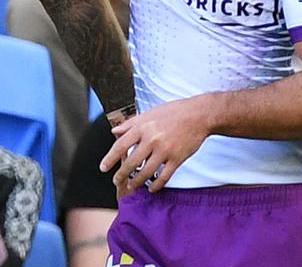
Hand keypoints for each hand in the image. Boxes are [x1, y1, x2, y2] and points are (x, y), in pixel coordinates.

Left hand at [99, 95, 213, 194]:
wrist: (198, 115)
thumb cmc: (172, 112)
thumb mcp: (148, 114)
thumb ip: (130, 124)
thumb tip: (114, 132)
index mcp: (142, 128)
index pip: (121, 146)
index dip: (110, 158)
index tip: (103, 168)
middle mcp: (151, 140)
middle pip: (131, 162)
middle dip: (121, 174)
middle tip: (116, 180)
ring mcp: (165, 150)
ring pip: (146, 172)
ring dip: (136, 182)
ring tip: (131, 187)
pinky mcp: (177, 159)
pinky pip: (164, 176)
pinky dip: (156, 185)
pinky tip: (151, 188)